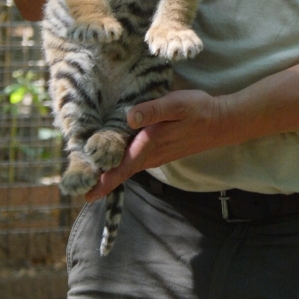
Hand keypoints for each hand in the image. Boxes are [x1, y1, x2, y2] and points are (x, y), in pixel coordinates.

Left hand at [84, 90, 229, 199]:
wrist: (221, 122)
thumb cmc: (198, 110)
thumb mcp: (176, 104)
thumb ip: (152, 111)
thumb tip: (129, 118)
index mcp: (149, 144)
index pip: (122, 166)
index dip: (104, 181)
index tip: (86, 194)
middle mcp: (150, 155)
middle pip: (120, 171)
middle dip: (99, 179)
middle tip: (78, 186)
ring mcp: (155, 156)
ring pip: (127, 167)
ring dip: (108, 173)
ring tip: (88, 175)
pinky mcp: (158, 152)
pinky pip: (134, 161)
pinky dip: (120, 164)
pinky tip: (111, 159)